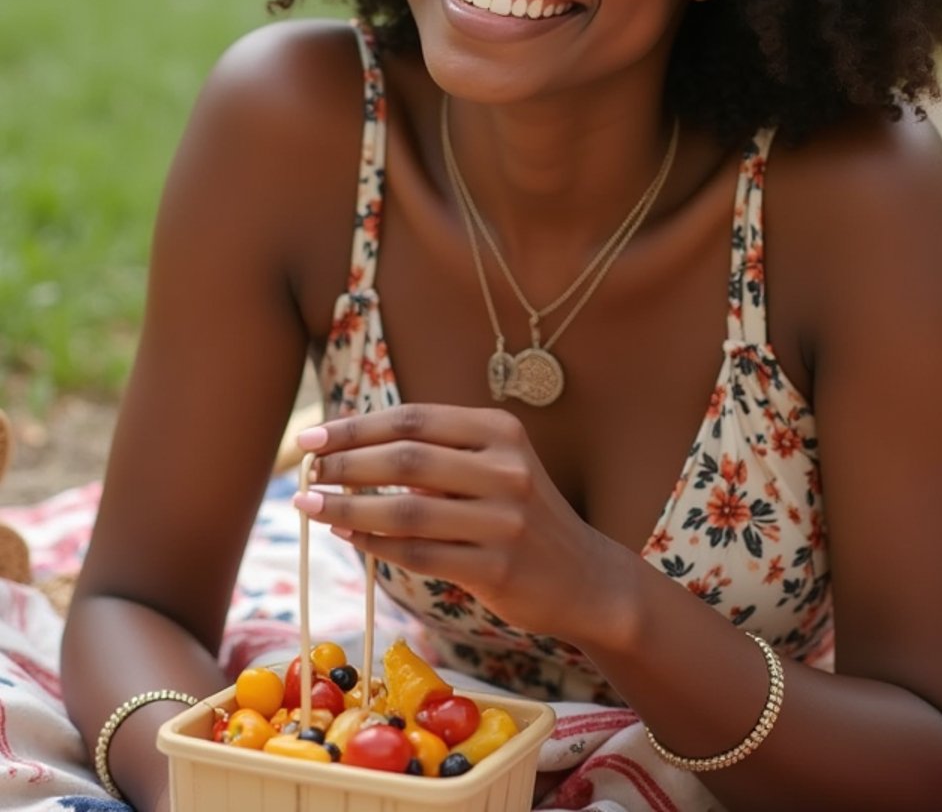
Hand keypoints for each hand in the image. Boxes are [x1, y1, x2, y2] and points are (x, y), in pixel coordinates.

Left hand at [293, 403, 625, 642]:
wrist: (584, 576)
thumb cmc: (521, 514)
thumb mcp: (494, 466)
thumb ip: (437, 454)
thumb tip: (348, 450)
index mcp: (500, 430)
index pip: (413, 419)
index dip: (356, 427)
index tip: (311, 437)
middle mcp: (507, 468)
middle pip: (406, 459)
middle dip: (345, 463)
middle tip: (304, 471)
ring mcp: (505, 520)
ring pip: (406, 510)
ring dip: (349, 508)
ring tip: (310, 507)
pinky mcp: (498, 568)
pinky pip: (420, 555)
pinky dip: (376, 546)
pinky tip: (349, 539)